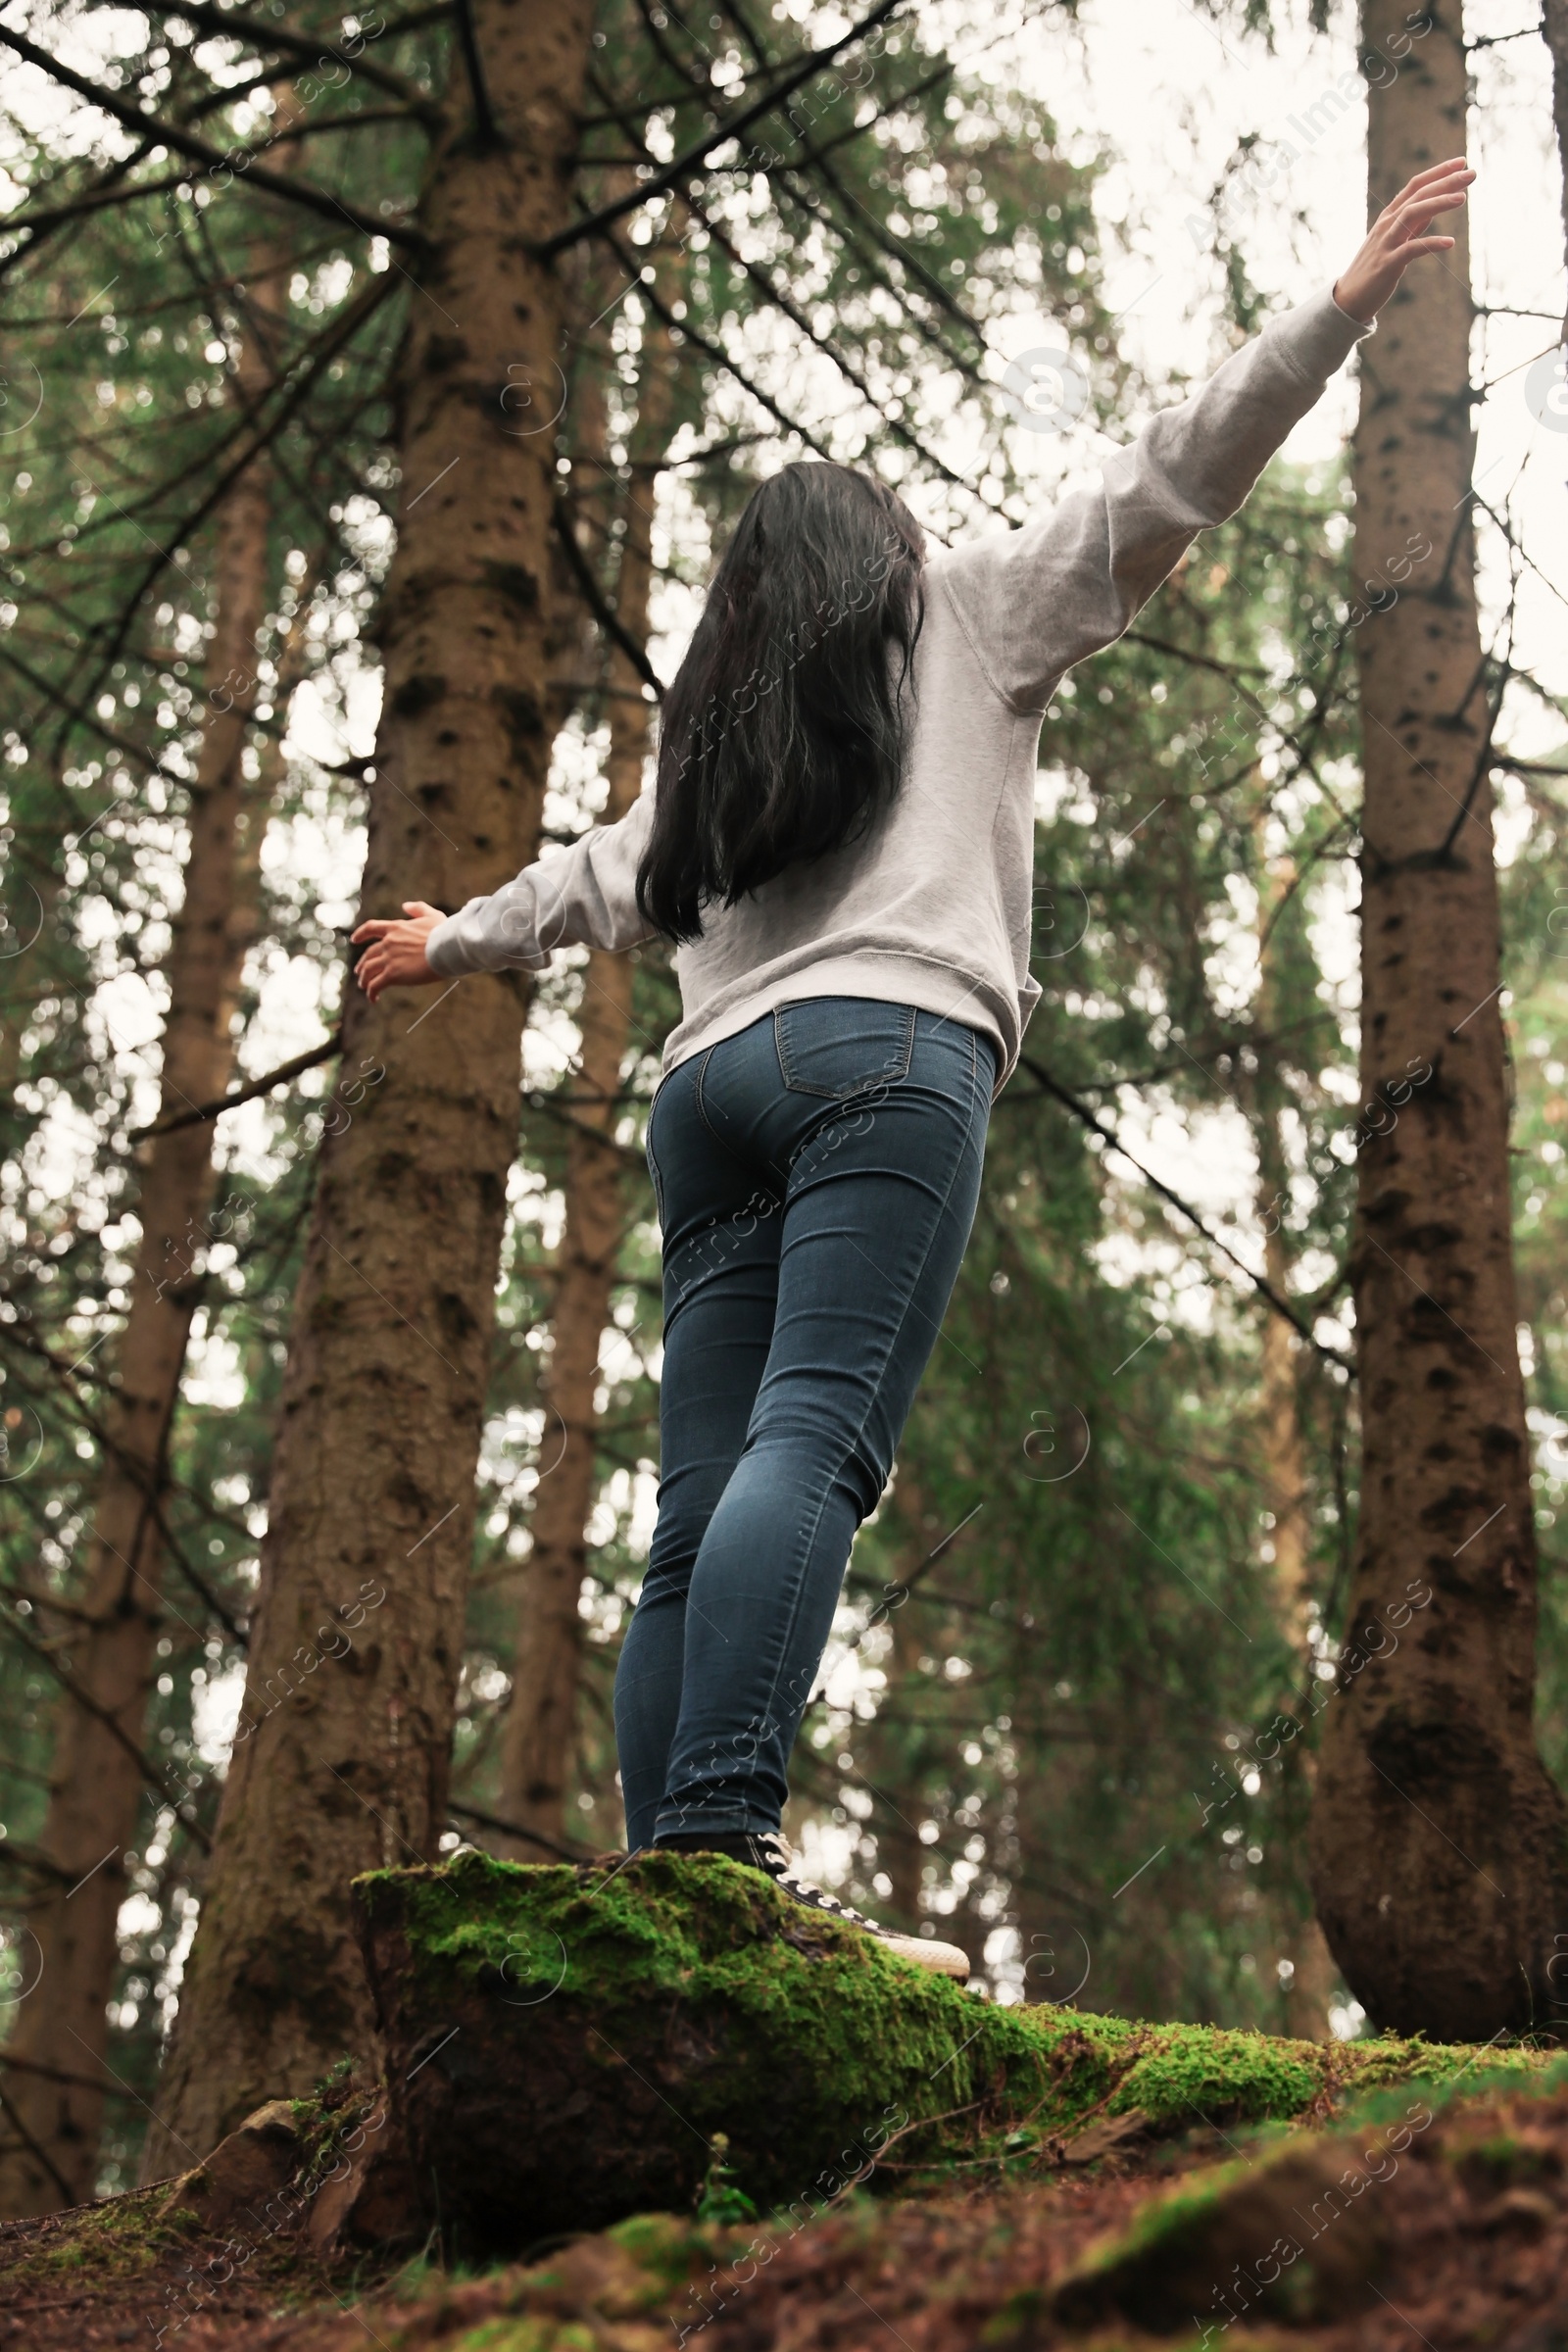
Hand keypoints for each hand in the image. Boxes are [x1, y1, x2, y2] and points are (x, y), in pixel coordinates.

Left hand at [351, 900, 446, 1002]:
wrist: (447, 947)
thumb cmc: (444, 932)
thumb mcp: (432, 915)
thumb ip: (418, 908)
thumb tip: (405, 905)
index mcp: (396, 928)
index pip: (371, 928)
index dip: (360, 934)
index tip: (354, 939)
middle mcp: (388, 942)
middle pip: (368, 954)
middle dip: (362, 964)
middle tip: (360, 972)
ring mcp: (389, 958)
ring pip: (368, 970)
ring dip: (364, 979)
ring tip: (365, 987)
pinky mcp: (392, 974)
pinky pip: (376, 985)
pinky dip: (371, 993)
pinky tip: (373, 999)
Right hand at [1333, 158, 1473, 324]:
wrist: (1348, 299)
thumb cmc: (1374, 269)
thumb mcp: (1394, 241)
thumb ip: (1413, 225)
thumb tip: (1433, 210)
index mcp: (1389, 216)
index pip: (1415, 185)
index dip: (1438, 172)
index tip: (1462, 162)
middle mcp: (1387, 224)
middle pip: (1418, 195)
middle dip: (1445, 182)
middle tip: (1471, 173)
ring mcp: (1386, 243)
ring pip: (1413, 214)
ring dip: (1438, 203)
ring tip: (1463, 198)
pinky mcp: (1388, 264)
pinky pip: (1412, 249)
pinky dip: (1431, 243)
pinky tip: (1450, 243)